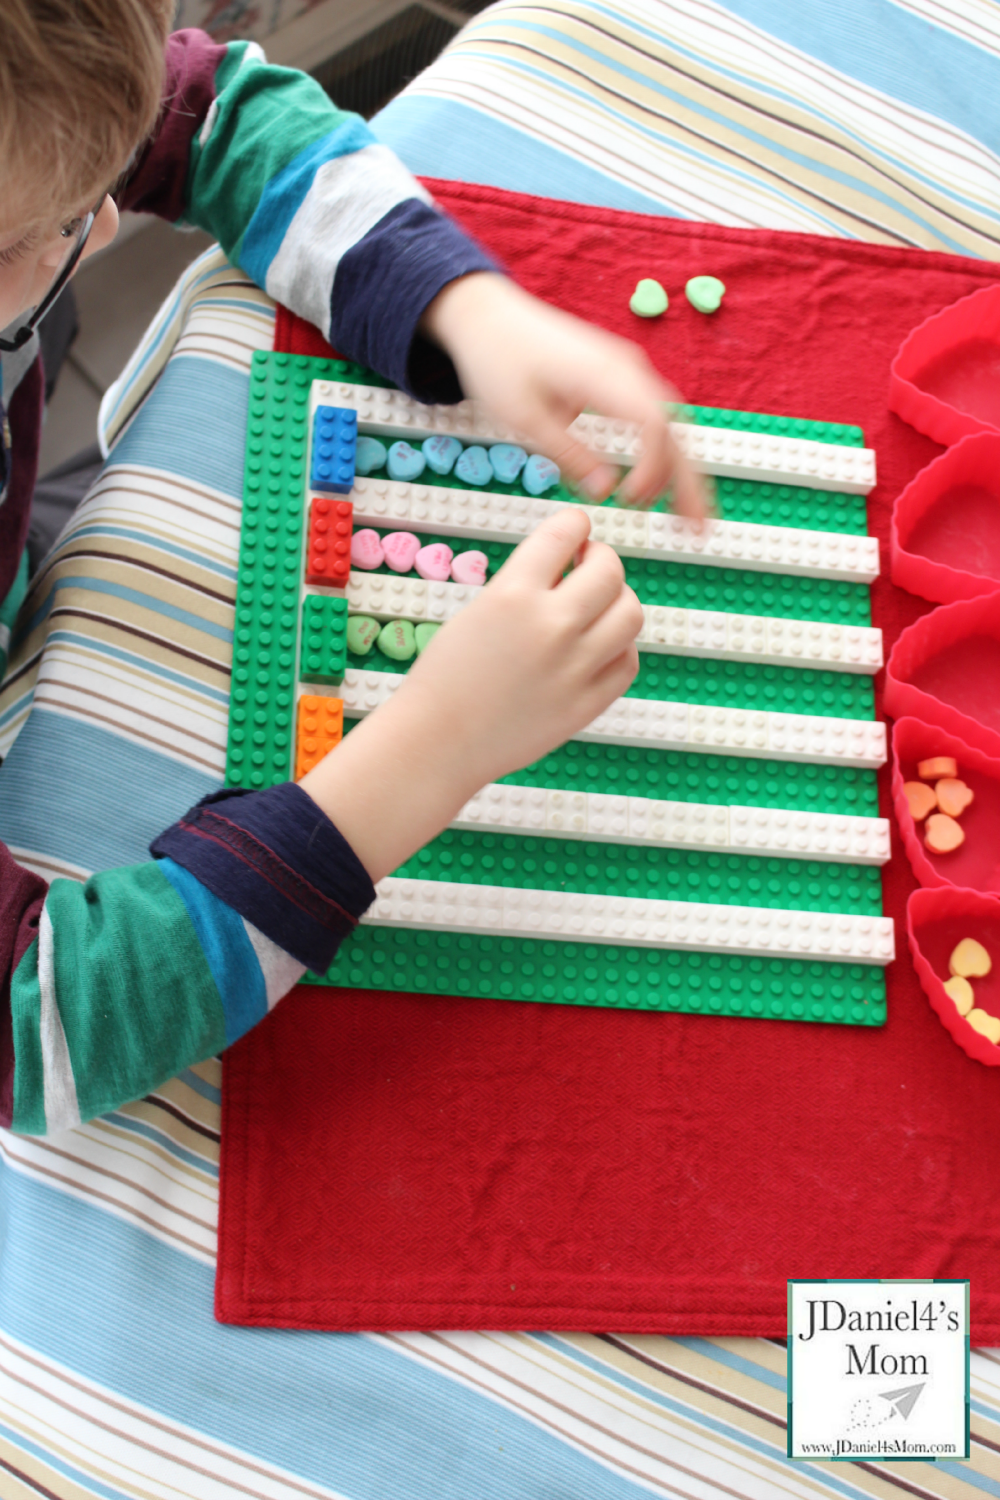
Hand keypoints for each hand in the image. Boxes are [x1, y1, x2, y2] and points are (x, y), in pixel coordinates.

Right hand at [299, 508, 641, 881]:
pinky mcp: (587, 704)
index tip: (576, 529)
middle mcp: (550, 626)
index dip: (575, 524)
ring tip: (597, 608)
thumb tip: (574, 566)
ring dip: (618, 601)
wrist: (437, 743)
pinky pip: (627, 662)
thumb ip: (528, 587)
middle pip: (610, 570)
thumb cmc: (448, 679)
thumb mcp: (478, 612)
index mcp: (513, 594)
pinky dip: (619, 647)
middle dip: (601, 560)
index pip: (565, 532)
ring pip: (631, 613)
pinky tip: (598, 648)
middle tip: (588, 566)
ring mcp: (575, 667)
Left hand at [421, 271, 708, 518]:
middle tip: (698, 528)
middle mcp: (626, 367)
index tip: (632, 499)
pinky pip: (656, 414)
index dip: (653, 467)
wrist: (487, 315)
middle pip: (675, 426)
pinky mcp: (620, 375)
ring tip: (688, 514)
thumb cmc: (498, 360)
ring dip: (682, 468)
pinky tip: (663, 481)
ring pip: (671, 422)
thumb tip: (604, 491)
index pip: (653, 423)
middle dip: (690, 479)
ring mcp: (627, 369)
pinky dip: (665, 450)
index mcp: (604, 374)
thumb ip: (568, 454)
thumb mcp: (525, 417)